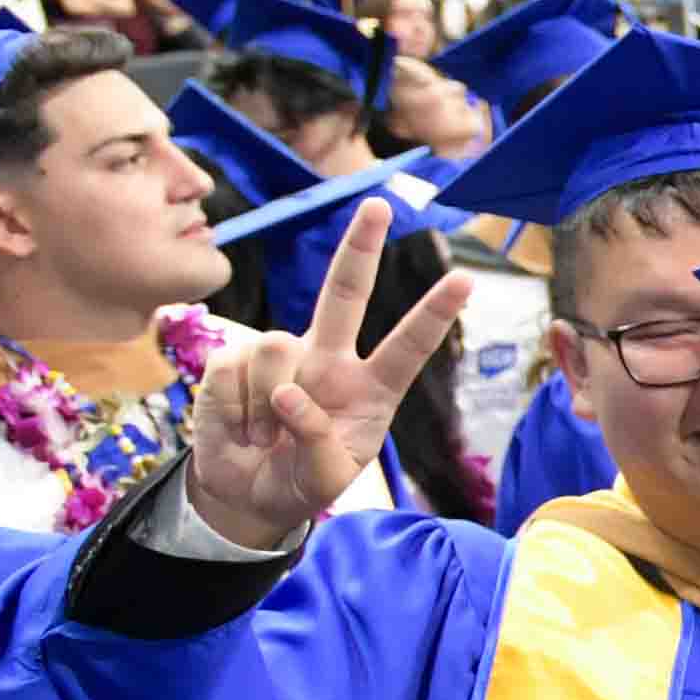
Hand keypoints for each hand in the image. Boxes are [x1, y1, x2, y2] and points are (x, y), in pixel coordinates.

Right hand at [175, 201, 472, 551]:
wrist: (248, 495)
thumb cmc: (301, 482)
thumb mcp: (326, 480)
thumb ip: (317, 442)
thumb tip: (288, 393)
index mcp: (371, 388)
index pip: (409, 346)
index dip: (434, 313)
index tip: (466, 279)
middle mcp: (330, 360)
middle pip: (345, 293)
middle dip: (360, 247)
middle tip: (379, 204)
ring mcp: (282, 355)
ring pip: (277, 347)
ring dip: (266, 404)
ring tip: (266, 437)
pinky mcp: (233, 358)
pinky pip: (234, 369)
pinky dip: (234, 409)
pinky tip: (241, 427)